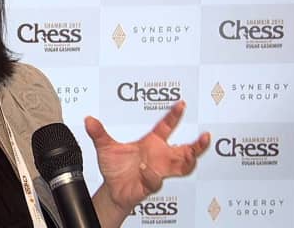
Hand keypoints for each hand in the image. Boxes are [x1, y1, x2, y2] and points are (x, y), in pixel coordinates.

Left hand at [84, 101, 209, 213]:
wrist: (112, 190)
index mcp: (151, 143)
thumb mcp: (105, 147)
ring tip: (190, 154)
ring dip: (188, 161)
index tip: (181, 104)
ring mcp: (158, 171)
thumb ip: (98, 133)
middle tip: (205, 137)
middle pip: (187, 150)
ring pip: (183, 168)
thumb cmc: (115, 168)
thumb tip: (88, 120)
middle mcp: (159, 156)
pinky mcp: (152, 184)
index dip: (175, 115)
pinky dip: (152, 175)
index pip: (167, 126)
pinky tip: (145, 170)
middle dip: (198, 144)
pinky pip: (157, 180)